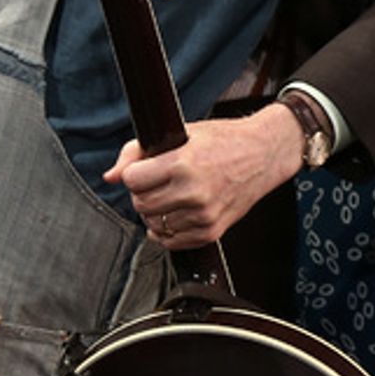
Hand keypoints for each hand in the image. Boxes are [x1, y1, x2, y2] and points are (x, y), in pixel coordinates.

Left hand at [105, 104, 304, 245]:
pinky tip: (177, 213)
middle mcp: (193, 192)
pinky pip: (171, 241)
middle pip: (140, 204)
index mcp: (183, 164)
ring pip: (153, 225)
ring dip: (156, 212)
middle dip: (143, 193)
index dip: (135, 173)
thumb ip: (137, 152)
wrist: (264, 155)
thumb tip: (110, 176)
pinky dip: (167, 230)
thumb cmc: (223, 140)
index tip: (146, 169)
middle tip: (158, 182)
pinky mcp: (211, 231)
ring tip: (171, 196)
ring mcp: (203, 215)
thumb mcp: (181, 134)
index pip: (133, 180)